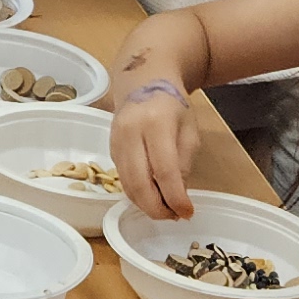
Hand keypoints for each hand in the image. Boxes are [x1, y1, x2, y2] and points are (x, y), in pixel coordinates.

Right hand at [111, 79, 199, 219]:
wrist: (142, 81)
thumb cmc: (173, 105)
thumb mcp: (189, 130)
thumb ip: (184, 162)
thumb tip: (178, 195)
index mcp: (157, 123)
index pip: (165, 169)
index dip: (175, 197)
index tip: (188, 212)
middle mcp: (131, 132)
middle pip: (139, 182)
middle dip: (157, 207)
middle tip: (174, 217)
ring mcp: (116, 140)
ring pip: (127, 184)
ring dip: (146, 205)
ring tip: (165, 210)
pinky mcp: (109, 149)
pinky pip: (121, 179)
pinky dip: (136, 194)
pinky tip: (151, 198)